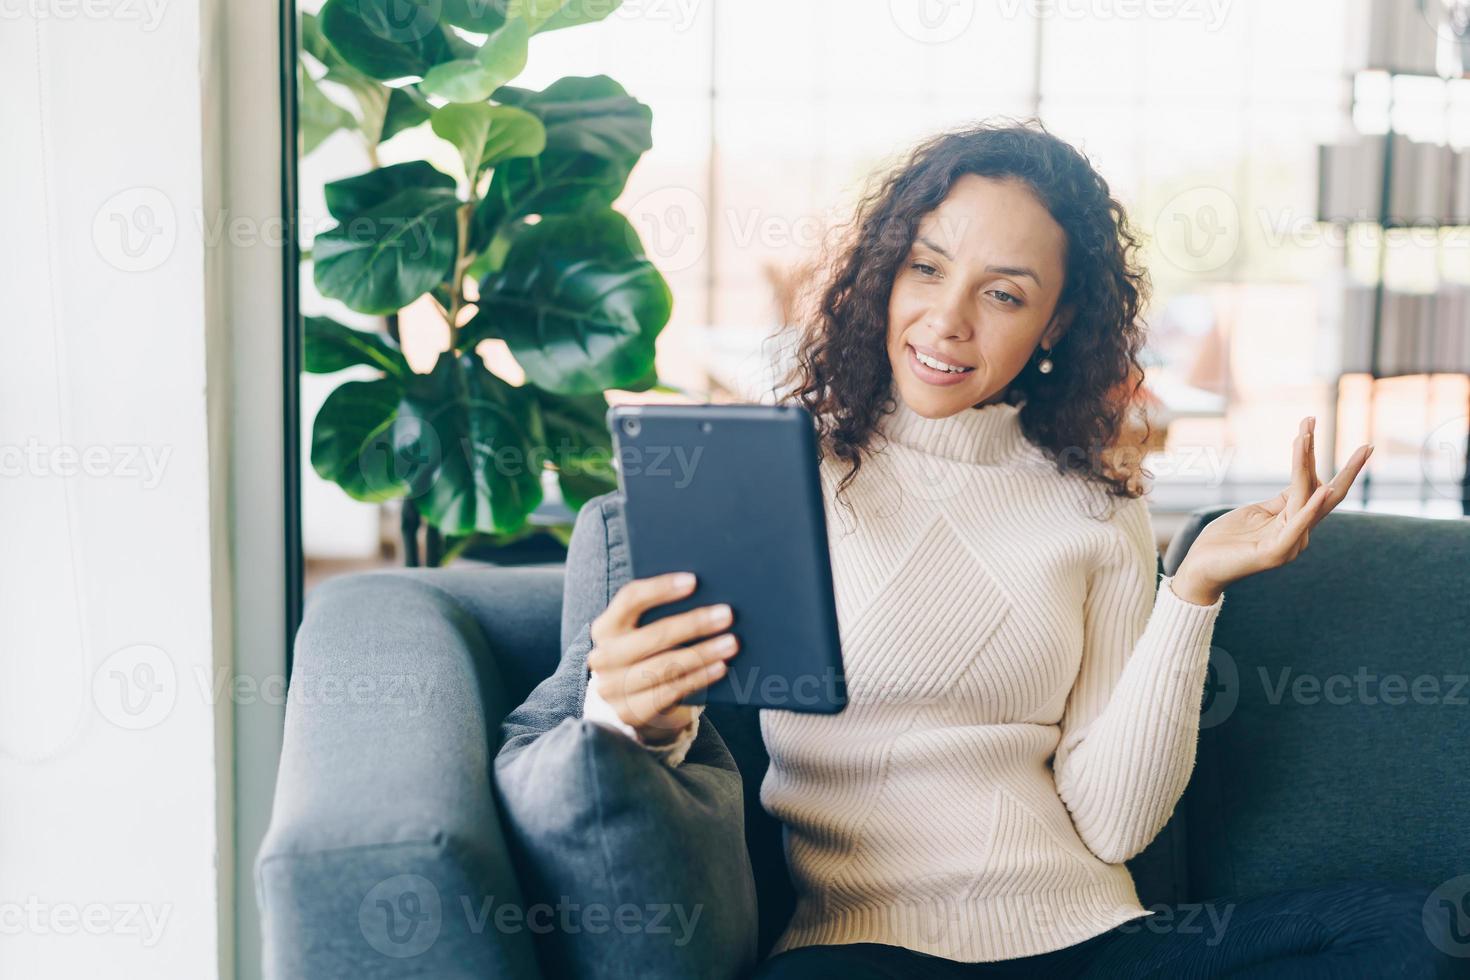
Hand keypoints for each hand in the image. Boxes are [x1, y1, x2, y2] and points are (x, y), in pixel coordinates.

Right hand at [586, 572, 738, 743]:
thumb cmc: (647, 656)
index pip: (630, 599)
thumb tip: (706, 595)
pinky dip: (700, 678)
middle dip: (694, 623)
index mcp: (605, 627)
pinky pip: (671, 691)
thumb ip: (660, 614)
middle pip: (654, 635)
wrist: (631, 703)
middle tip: (727, 615)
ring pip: (666, 666)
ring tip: (731, 643)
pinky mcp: (631, 712)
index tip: (693, 581)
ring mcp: (614, 688)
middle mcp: (604, 657)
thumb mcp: (643, 633)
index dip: (661, 588)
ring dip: (703, 653)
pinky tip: (720, 667)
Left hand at [1172, 416, 1372, 603]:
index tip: (1312, 423)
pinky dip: (1310, 506)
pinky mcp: (1276, 553)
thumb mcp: (1258, 512)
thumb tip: (1306, 479)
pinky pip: (1297, 525)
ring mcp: (1290, 544)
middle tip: (1368, 446)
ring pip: (1306, 499)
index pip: (1314, 484)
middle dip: (1348, 469)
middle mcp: (1300, 532)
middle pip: (1325, 493)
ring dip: (1305, 466)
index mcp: (1295, 520)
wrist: (1201, 568)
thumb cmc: (1227, 540)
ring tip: (1306, 437)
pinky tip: (1323, 489)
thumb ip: (1283, 500)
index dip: (1314, 455)